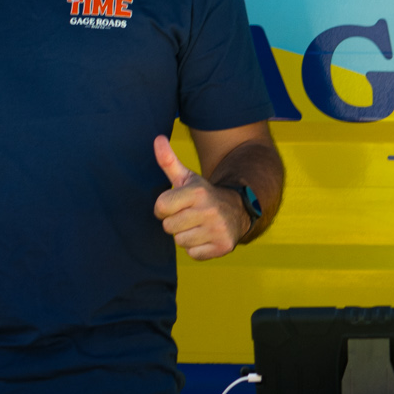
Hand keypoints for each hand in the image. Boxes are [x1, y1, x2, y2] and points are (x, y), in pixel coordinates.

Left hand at [153, 136, 246, 260]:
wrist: (237, 210)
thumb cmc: (203, 195)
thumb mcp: (187, 177)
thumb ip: (169, 161)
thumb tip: (157, 139)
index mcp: (197, 192)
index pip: (160, 207)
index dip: (164, 208)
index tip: (175, 205)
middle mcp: (209, 210)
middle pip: (168, 227)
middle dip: (175, 223)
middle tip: (189, 216)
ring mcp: (218, 229)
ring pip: (180, 241)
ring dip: (186, 236)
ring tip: (198, 226)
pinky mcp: (223, 246)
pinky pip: (193, 254)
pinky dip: (197, 248)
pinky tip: (206, 236)